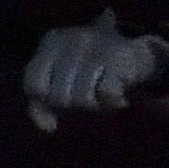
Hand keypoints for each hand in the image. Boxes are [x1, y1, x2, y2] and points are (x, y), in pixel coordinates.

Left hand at [23, 14, 168, 130]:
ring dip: (93, 105)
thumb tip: (48, 127)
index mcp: (51, 42)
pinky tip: (117, 96)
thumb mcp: (60, 83)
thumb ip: (42, 104)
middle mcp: (72, 39)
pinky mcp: (119, 57)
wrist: (135, 55)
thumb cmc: (89, 72)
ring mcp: (96, 46)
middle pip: (59, 96)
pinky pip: (107, 94)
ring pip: (82, 97)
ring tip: (100, 95)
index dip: (44, 101)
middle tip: (86, 96)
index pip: (33, 84)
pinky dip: (112, 102)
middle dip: (72, 105)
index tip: (58, 100)